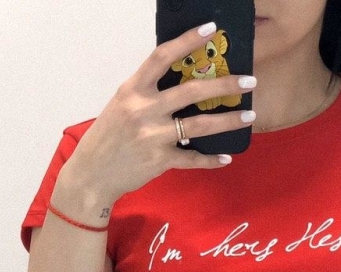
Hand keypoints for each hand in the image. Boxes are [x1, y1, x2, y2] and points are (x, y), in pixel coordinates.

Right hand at [58, 23, 257, 203]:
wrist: (91, 174)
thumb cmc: (108, 138)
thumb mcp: (121, 106)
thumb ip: (147, 93)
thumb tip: (179, 81)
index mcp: (133, 90)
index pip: (162, 57)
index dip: (187, 40)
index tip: (210, 29)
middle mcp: (144, 110)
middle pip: (191, 91)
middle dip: (225, 85)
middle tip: (249, 81)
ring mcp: (153, 136)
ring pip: (199, 126)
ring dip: (228, 121)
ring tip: (249, 116)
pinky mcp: (159, 161)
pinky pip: (192, 159)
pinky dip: (210, 160)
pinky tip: (225, 158)